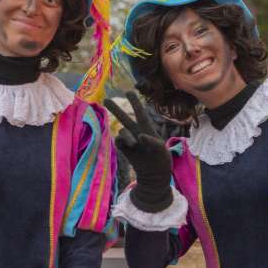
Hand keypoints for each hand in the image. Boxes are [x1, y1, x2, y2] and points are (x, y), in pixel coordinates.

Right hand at [104, 93, 172, 211]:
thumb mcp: (162, 151)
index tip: (128, 91)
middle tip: (105, 99)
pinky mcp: (125, 149)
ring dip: (126, 135)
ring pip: (122, 130)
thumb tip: (139, 137)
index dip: (135, 102)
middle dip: (115, 109)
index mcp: (148, 129)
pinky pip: (119, 141)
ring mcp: (130, 141)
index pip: (140, 113)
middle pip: (124, 117)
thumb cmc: (162, 161)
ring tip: (134, 145)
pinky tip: (129, 146)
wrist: (154, 176)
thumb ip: (152, 141)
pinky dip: (122, 141)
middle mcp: (137, 132)